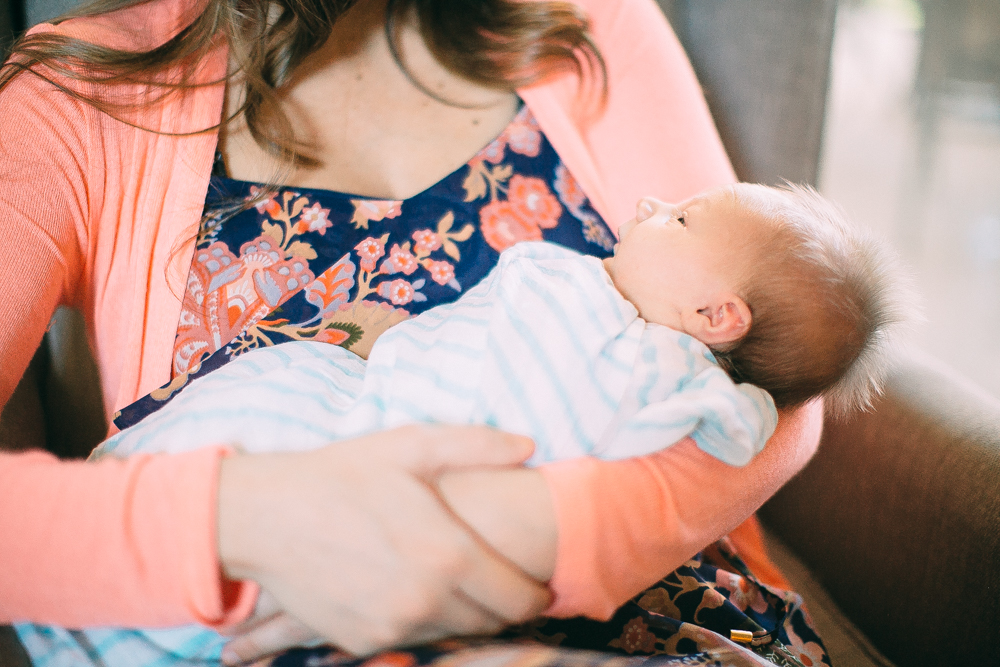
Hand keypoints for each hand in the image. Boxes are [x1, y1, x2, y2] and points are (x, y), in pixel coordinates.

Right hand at [218, 424, 550, 655]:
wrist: (264, 517)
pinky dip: (423, 623)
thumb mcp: (410, 446)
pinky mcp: (361, 641)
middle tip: (506, 585)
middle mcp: (426, 601)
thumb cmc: (341, 476)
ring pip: (453, 635)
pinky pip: (410, 641)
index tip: (541, 587)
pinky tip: (416, 593)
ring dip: (467, 616)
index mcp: (448, 555)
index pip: (518, 598)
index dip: (536, 595)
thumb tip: (528, 448)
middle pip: (491, 623)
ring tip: (464, 587)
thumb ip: (476, 445)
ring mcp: (392, 627)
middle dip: (505, 607)